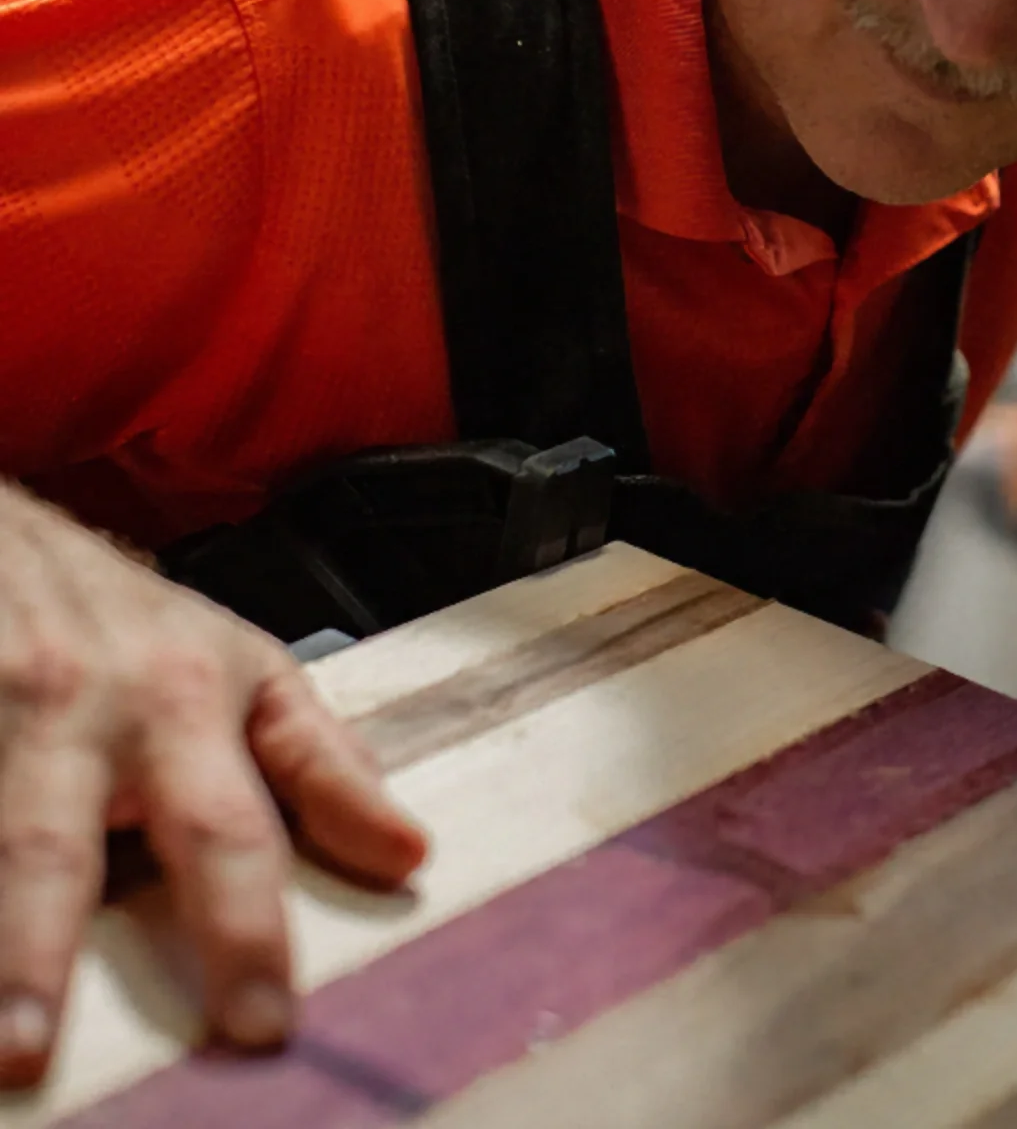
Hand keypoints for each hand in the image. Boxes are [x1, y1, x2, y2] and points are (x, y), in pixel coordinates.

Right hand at [0, 482, 426, 1086]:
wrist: (10, 534)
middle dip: (41, 953)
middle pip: (56, 848)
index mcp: (183, 702)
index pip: (227, 831)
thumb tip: (406, 856)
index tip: (260, 1026)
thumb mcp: (249, 671)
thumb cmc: (137, 624)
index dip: (245, 929)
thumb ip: (321, 764)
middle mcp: (82, 709)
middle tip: (32, 1052)